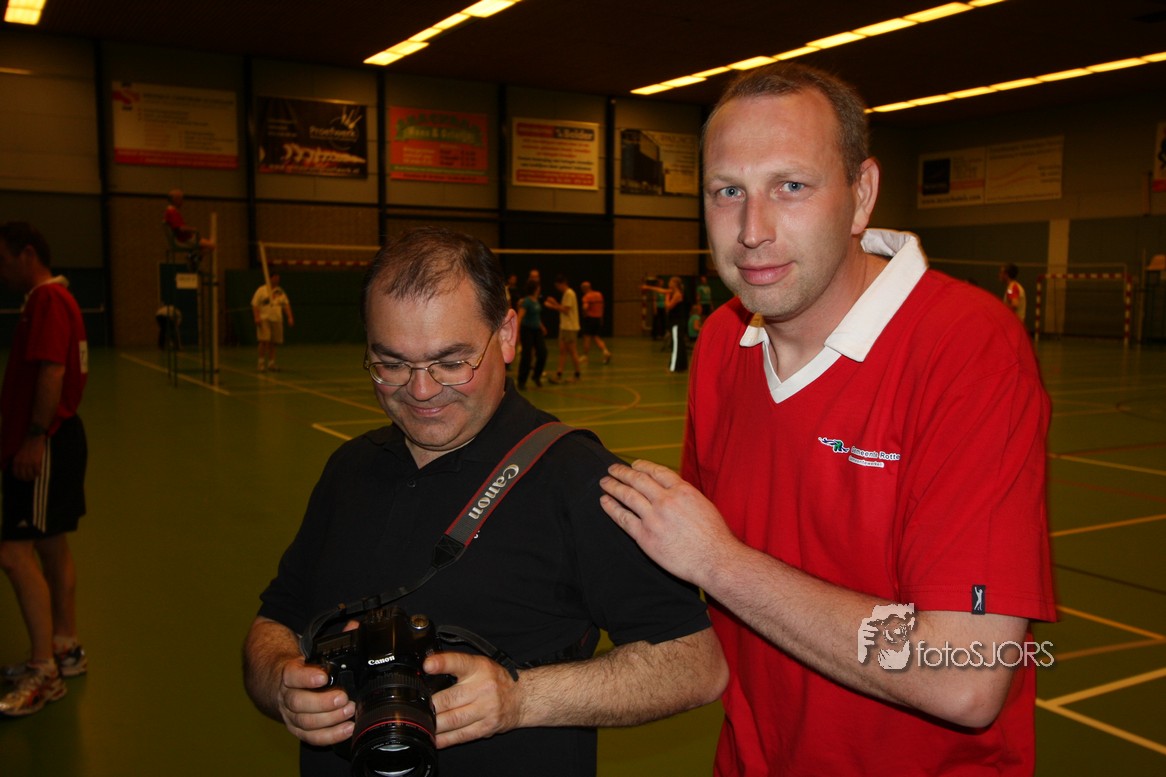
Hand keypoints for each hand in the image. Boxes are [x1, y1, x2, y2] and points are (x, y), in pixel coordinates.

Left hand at [12, 436, 45, 480]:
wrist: (33, 438)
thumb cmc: (26, 445)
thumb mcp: (18, 454)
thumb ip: (18, 461)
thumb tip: (20, 469)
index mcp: (16, 461)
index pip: (16, 473)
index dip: (19, 477)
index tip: (22, 478)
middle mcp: (21, 463)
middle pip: (23, 476)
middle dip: (26, 479)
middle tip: (30, 479)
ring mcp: (29, 463)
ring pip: (30, 475)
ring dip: (33, 477)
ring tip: (35, 476)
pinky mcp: (37, 461)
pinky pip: (37, 471)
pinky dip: (38, 473)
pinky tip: (39, 473)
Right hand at [276, 658, 355, 745]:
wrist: (284, 686)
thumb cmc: (304, 671)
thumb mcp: (310, 660)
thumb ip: (322, 661)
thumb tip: (346, 659)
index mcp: (288, 676)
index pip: (293, 676)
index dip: (307, 678)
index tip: (324, 677)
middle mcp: (286, 697)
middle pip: (298, 703)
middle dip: (323, 703)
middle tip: (343, 699)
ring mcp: (290, 716)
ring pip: (306, 722)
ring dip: (331, 719)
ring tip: (349, 711)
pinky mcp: (297, 730)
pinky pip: (312, 737)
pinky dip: (331, 735)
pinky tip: (347, 729)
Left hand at [425, 651, 521, 748]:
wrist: (522, 698)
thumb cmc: (495, 680)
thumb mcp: (478, 665)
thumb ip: (456, 667)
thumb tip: (426, 671)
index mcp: (479, 668)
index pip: (459, 662)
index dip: (442, 663)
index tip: (428, 665)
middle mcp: (483, 687)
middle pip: (450, 698)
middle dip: (431, 706)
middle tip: (418, 708)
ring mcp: (486, 709)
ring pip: (453, 719)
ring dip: (435, 724)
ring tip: (423, 724)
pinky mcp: (486, 727)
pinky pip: (461, 735)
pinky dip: (445, 739)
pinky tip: (434, 738)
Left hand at [600, 460, 737, 588]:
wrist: (714, 560)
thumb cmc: (714, 536)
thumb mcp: (703, 505)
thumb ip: (685, 496)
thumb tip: (672, 491)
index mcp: (683, 490)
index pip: (657, 471)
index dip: (642, 466)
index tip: (634, 465)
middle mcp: (666, 500)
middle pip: (638, 480)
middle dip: (623, 472)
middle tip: (612, 468)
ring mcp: (654, 518)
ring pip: (627, 496)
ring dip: (613, 486)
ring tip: (604, 482)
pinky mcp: (645, 536)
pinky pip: (623, 518)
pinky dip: (611, 508)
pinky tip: (604, 501)